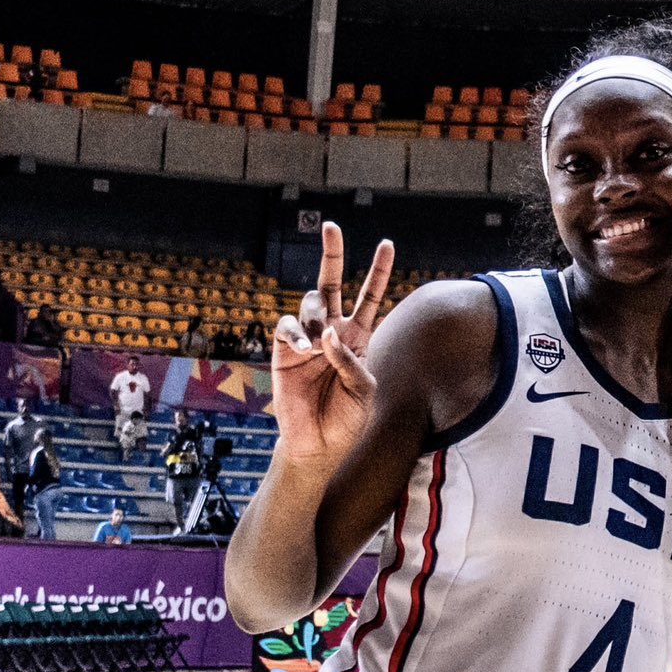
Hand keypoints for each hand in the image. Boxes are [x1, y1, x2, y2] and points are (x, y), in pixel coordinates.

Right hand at [271, 223, 393, 468]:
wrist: (318, 444)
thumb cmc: (346, 419)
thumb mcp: (364, 391)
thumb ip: (352, 361)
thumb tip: (330, 334)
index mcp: (358, 338)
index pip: (370, 297)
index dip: (378, 271)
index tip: (387, 243)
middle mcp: (332, 332)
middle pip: (332, 283)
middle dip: (333, 254)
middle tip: (332, 226)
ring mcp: (307, 339)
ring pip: (309, 303)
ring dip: (316, 316)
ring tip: (319, 344)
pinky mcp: (284, 350)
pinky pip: (288, 327)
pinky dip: (298, 334)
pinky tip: (307, 349)